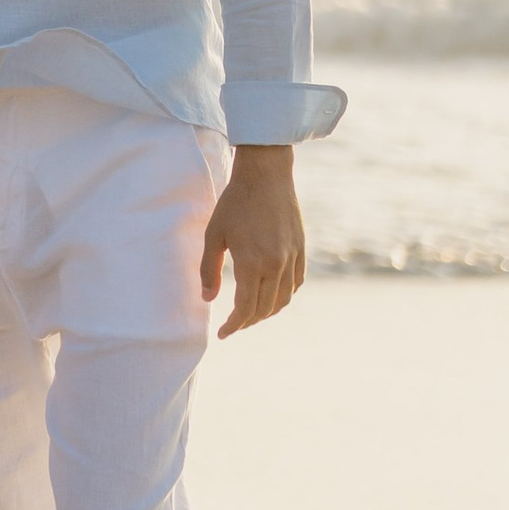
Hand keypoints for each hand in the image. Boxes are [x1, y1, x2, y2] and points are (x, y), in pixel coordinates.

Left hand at [203, 143, 303, 336]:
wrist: (266, 175)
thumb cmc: (235, 203)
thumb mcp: (214, 234)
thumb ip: (209, 269)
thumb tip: (207, 299)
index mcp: (253, 263)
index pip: (246, 308)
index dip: (234, 325)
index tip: (222, 334)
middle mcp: (277, 265)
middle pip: (265, 309)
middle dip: (247, 322)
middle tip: (233, 325)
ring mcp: (292, 258)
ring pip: (283, 300)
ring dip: (267, 312)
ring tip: (251, 314)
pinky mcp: (301, 250)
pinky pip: (296, 284)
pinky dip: (284, 296)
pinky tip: (272, 296)